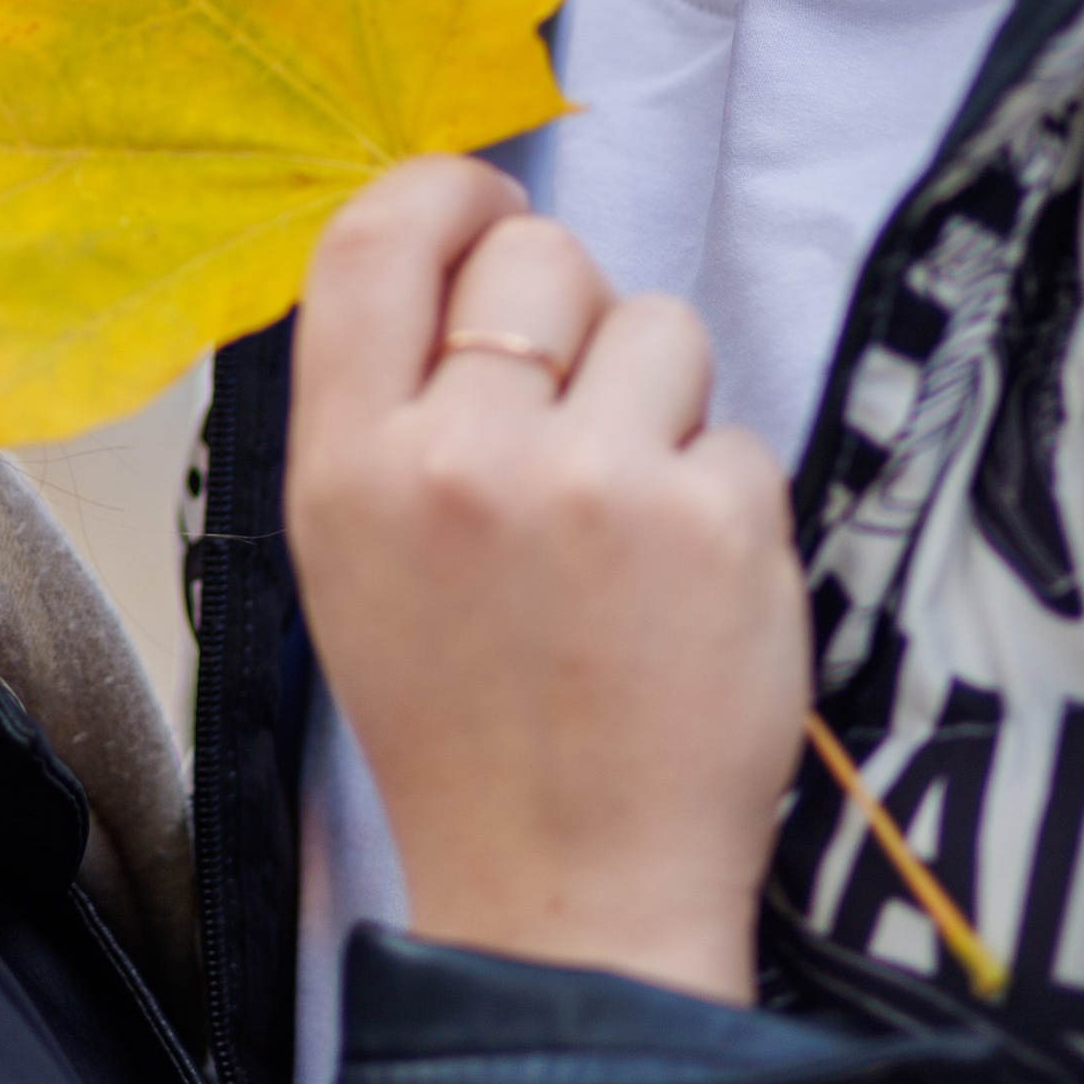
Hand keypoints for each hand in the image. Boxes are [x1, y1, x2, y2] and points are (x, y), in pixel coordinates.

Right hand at [285, 159, 809, 1007]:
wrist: (567, 892)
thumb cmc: (459, 721)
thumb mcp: (350, 556)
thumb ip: (385, 405)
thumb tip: (455, 253)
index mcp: (346, 467)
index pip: (375, 241)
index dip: (444, 190)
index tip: (486, 203)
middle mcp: (461, 459)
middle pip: (538, 253)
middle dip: (570, 312)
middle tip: (571, 416)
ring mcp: (597, 485)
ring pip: (659, 324)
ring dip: (658, 399)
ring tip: (630, 518)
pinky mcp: (720, 523)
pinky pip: (736, 431)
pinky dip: (724, 497)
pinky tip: (686, 588)